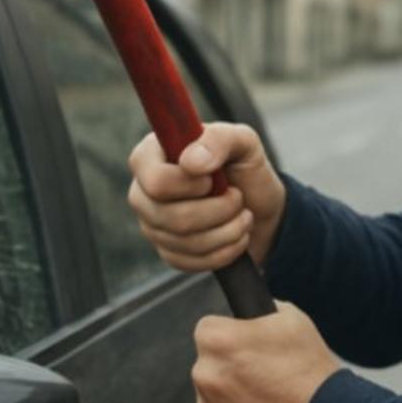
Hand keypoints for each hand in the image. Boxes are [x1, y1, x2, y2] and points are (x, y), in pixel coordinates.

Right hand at [127, 122, 285, 270]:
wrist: (259, 205)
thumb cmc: (244, 167)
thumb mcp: (242, 142)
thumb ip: (218, 140)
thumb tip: (191, 162)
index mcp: (151, 156)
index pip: (155, 181)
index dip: (188, 185)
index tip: (211, 179)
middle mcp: (143, 190)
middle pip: (170, 216)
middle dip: (217, 211)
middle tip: (237, 198)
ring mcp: (151, 223)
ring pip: (184, 242)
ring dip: (227, 231)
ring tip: (242, 215)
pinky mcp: (166, 251)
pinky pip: (190, 262)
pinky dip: (224, 251)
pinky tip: (235, 235)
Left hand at [192, 301, 339, 402]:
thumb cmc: (311, 372)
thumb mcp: (290, 318)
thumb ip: (260, 309)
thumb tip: (250, 307)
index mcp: (215, 340)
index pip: (209, 329)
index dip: (231, 335)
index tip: (247, 346)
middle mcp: (204, 375)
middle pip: (209, 363)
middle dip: (229, 367)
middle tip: (261, 376)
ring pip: (213, 396)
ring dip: (230, 396)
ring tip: (266, 400)